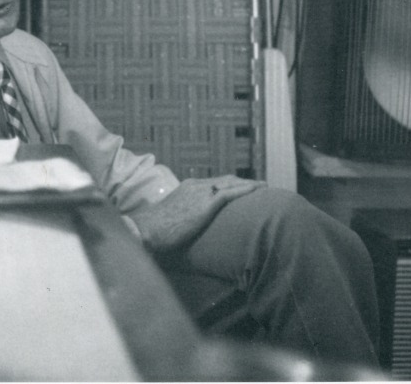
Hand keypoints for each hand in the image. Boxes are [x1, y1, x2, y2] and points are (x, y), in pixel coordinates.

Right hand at [129, 175, 263, 251]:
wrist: (146, 230)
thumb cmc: (154, 230)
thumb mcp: (171, 218)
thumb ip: (183, 216)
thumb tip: (187, 227)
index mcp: (186, 187)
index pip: (213, 182)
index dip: (230, 184)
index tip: (242, 187)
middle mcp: (195, 185)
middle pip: (226, 179)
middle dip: (243, 182)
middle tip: (259, 185)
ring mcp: (201, 193)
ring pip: (232, 183)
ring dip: (249, 184)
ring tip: (264, 187)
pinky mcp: (206, 203)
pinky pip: (232, 193)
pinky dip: (247, 190)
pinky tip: (259, 190)